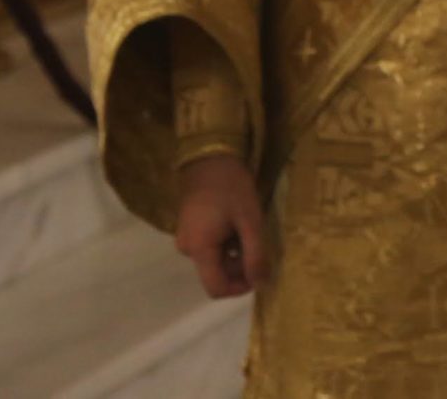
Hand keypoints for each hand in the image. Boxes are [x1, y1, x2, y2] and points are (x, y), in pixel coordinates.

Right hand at [173, 153, 268, 298]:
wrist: (210, 158)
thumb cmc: (232, 188)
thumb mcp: (250, 221)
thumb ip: (255, 255)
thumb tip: (260, 285)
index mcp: (199, 249)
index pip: (216, 288)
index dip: (240, 288)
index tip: (259, 272)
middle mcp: (187, 249)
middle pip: (216, 274)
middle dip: (240, 267)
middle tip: (259, 244)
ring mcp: (185, 239)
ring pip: (214, 261)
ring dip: (235, 254)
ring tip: (249, 229)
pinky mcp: (189, 229)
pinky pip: (209, 248)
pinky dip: (226, 244)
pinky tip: (238, 224)